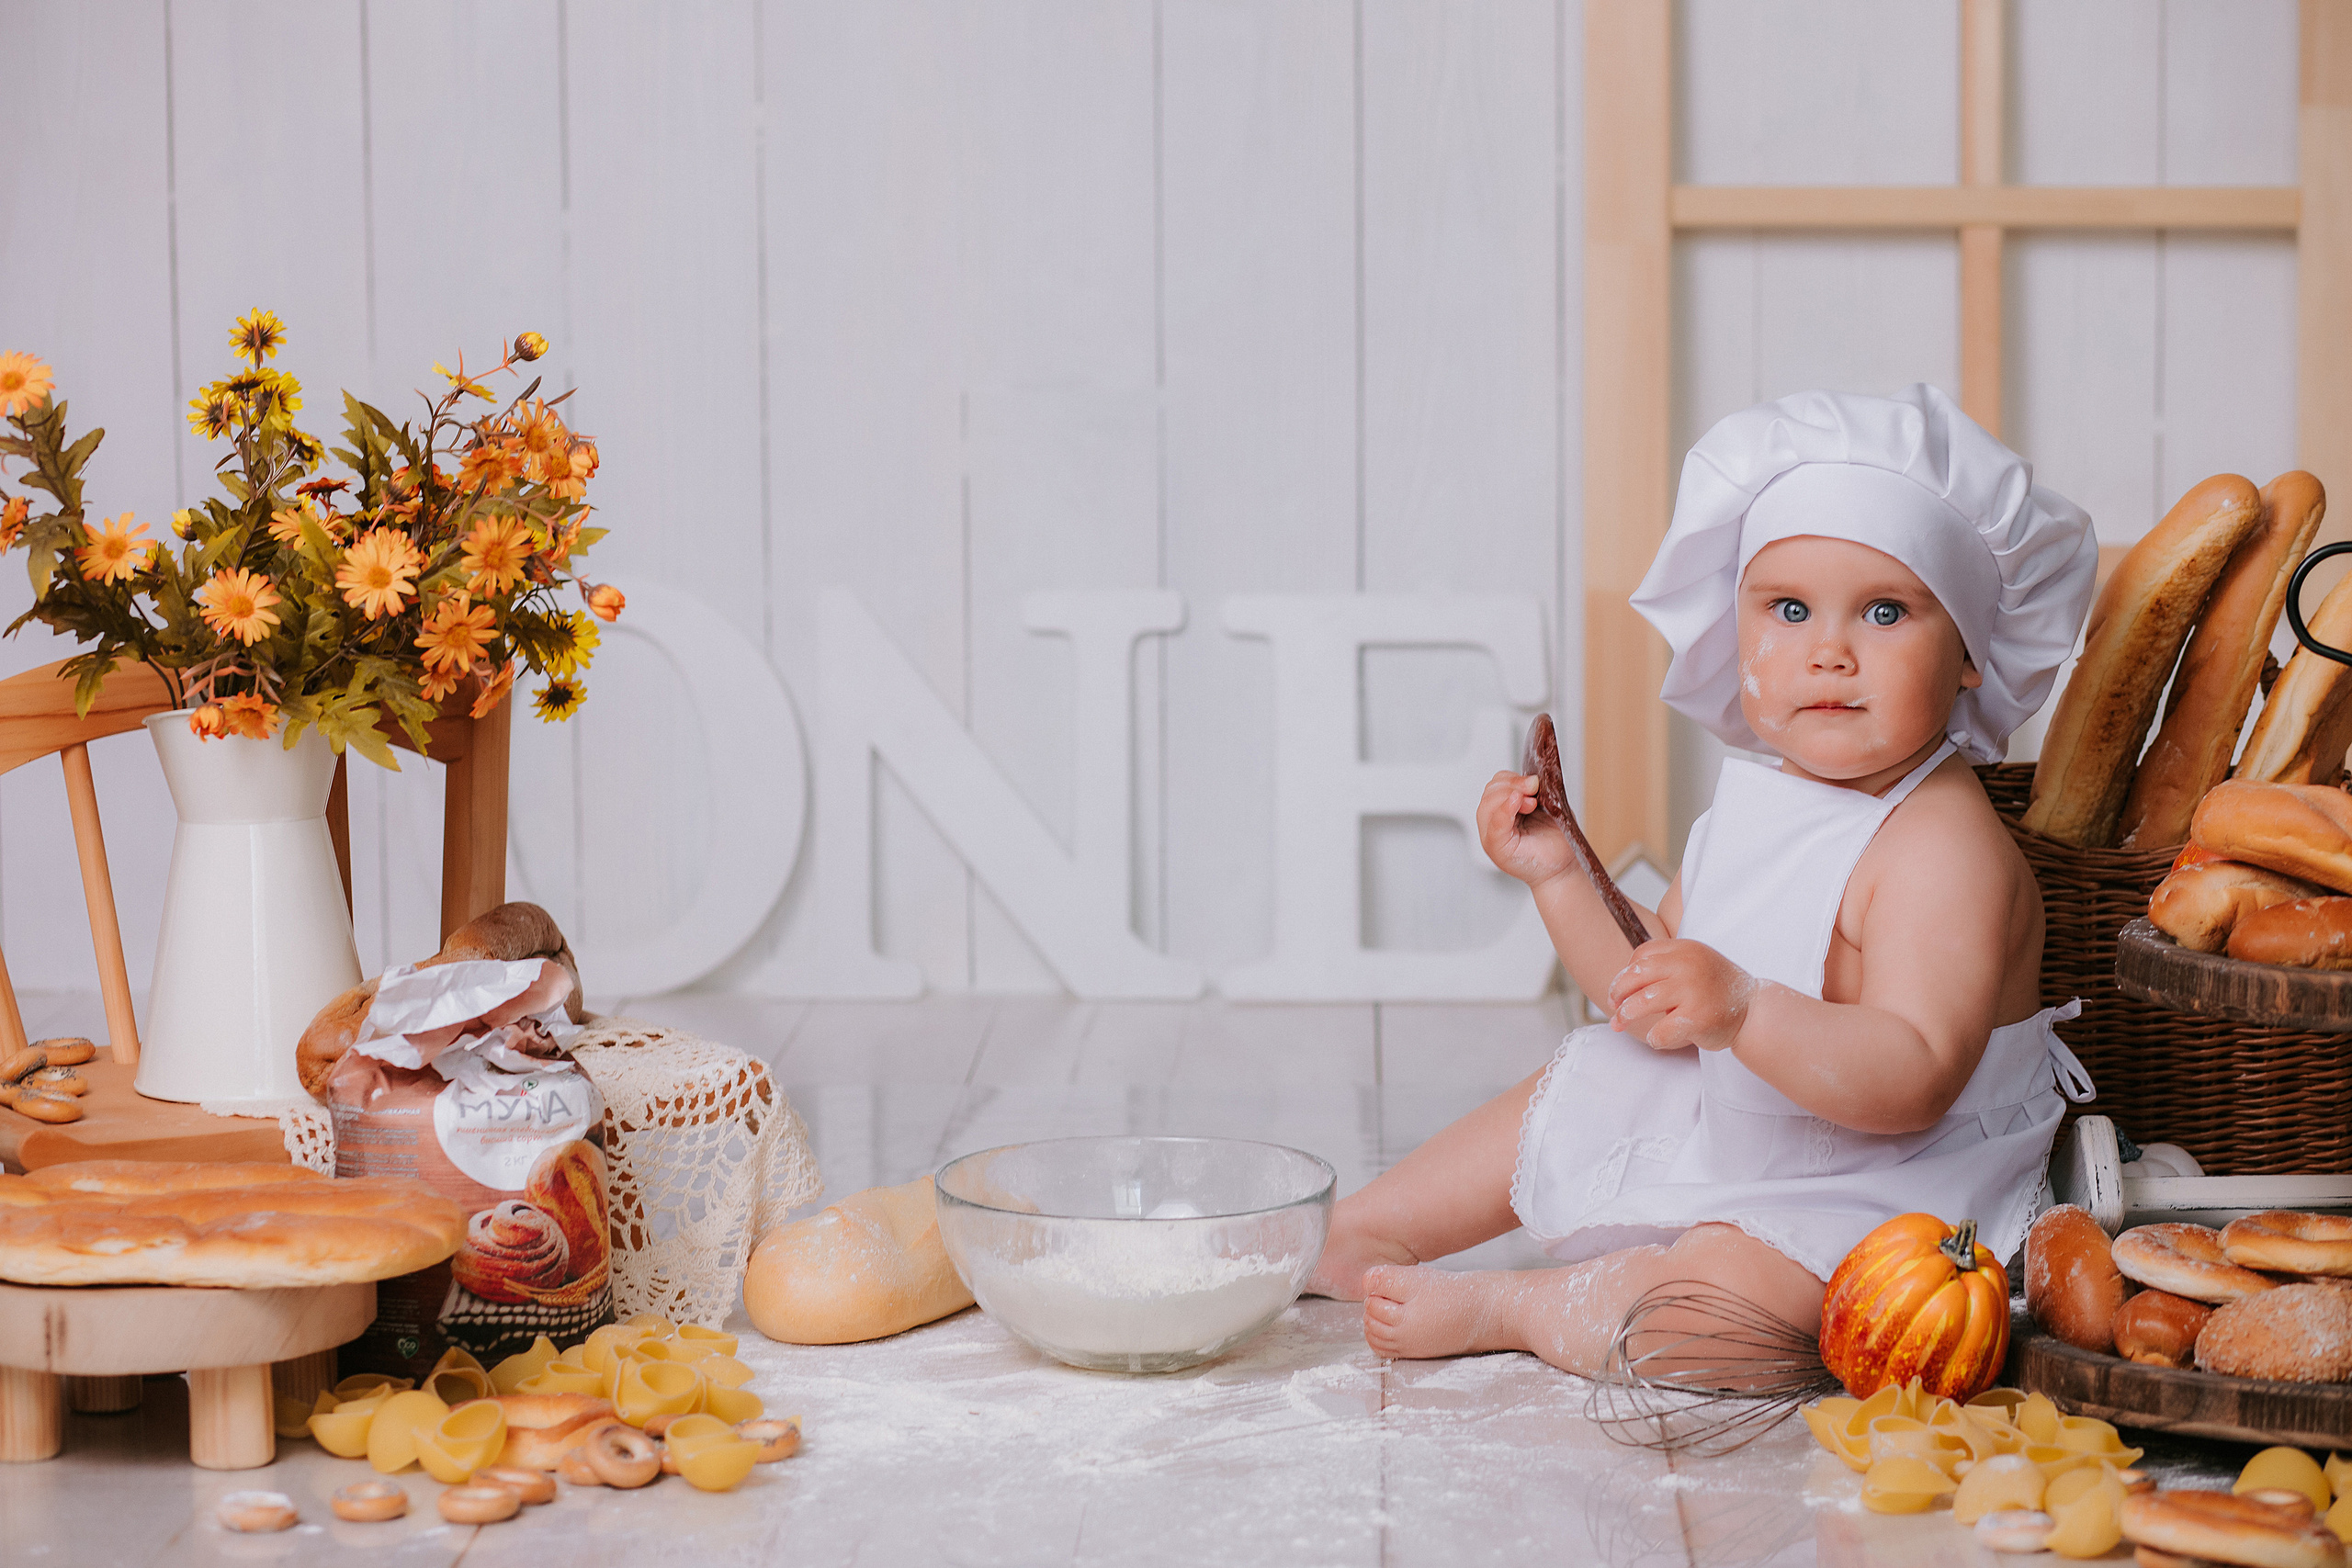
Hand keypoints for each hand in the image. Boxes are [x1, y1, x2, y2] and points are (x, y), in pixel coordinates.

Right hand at [1476, 770, 1573, 887]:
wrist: (1562, 869)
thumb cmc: (1555, 843)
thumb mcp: (1547, 809)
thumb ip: (1536, 793)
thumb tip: (1532, 778)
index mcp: (1504, 809)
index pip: (1497, 784)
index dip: (1513, 779)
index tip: (1535, 782)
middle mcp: (1493, 822)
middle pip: (1490, 791)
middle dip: (1513, 785)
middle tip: (1534, 793)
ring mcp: (1492, 836)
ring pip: (1487, 805)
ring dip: (1509, 797)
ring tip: (1531, 804)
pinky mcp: (1497, 849)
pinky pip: (1494, 826)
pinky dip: (1503, 812)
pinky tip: (1515, 803)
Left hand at [1605, 939, 1755, 1052]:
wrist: (1755, 1011)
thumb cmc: (1718, 990)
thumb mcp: (1694, 965)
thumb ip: (1665, 966)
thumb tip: (1621, 985)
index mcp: (1685, 949)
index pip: (1642, 955)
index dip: (1626, 973)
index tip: (1620, 989)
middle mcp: (1688, 965)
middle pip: (1636, 975)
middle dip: (1618, 993)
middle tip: (1613, 1007)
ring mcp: (1692, 990)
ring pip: (1642, 1003)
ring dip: (1626, 1015)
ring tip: (1621, 1024)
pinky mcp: (1697, 1017)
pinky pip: (1660, 1030)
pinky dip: (1653, 1038)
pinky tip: (1657, 1038)